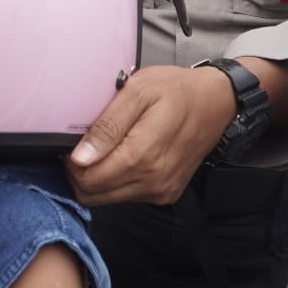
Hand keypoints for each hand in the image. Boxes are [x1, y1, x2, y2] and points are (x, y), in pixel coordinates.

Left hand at [64, 64, 234, 205]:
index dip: (70, 163)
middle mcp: (154, 180)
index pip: (88, 178)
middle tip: (82, 145)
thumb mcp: (138, 91)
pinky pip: (126, 196)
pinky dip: (115, 181)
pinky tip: (121, 156)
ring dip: (96, 178)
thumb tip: (80, 157)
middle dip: (79, 172)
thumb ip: (107, 126)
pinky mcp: (166, 192)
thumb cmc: (178, 89)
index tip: (71, 143)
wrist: (217, 101)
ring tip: (102, 147)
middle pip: (94, 194)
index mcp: (144, 155)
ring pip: (107, 199)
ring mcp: (161, 190)